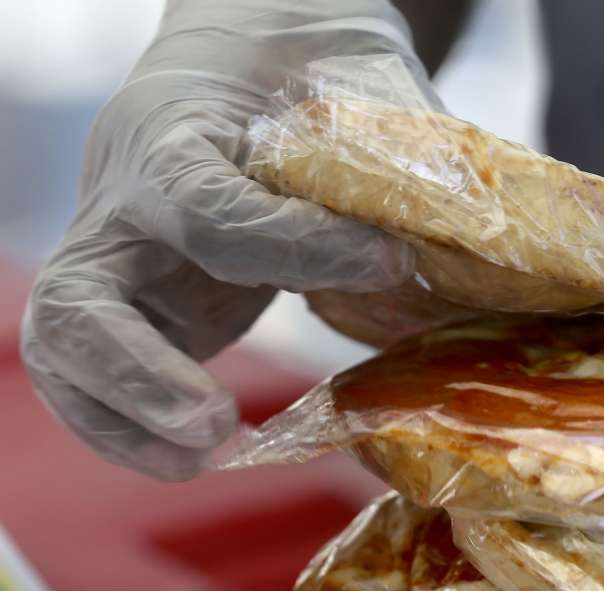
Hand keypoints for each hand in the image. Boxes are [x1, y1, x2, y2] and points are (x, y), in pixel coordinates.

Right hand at [22, 1, 433, 479]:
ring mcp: (120, 260)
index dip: (297, 247)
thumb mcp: (345, 81)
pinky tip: (196, 454)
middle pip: (80, 300)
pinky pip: (95, 378)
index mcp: (175, 135)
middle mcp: (126, 204)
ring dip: (124, 420)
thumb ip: (390, 153)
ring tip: (206, 455)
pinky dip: (130, 427)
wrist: (244, 58)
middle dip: (141, 374)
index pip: (210, 210)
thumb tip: (472, 235)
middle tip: (217, 422)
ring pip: (68, 350)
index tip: (388, 261)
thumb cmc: (298, 67)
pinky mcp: (138, 305)